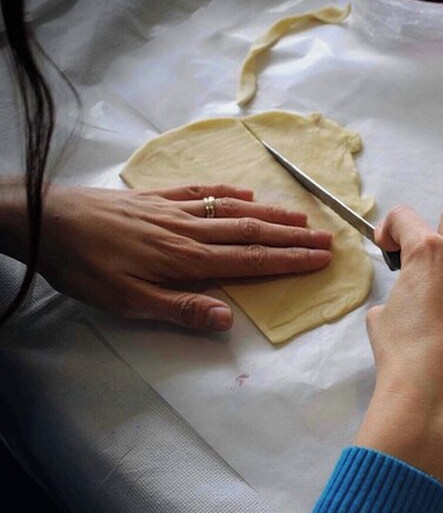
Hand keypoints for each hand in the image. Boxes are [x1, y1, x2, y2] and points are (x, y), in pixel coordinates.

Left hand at [36, 184, 331, 330]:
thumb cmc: (85, 267)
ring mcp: (175, 209)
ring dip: (271, 214)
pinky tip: (246, 194)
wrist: (47, 220)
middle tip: (326, 238)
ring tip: (301, 217)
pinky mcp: (157, 198)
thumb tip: (228, 320)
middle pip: (251, 232)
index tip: (320, 258)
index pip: (250, 260)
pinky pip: (202, 192)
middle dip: (292, 237)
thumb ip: (179, 308)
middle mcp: (190, 230)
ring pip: (233, 210)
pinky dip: (229, 193)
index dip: (289, 260)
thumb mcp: (126, 301)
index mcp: (187, 259)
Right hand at [354, 204, 442, 489]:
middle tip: (434, 263)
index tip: (391, 246)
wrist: (435, 401)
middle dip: (440, 230)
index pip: (406, 217)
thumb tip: (409, 292)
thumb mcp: (381, 316)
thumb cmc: (400, 358)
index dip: (392, 229)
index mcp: (427, 252)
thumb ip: (399, 289)